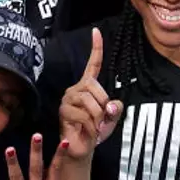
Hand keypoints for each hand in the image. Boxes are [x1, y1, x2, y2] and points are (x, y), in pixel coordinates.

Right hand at [59, 28, 122, 159]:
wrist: (83, 148)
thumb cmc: (96, 130)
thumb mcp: (112, 117)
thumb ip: (116, 108)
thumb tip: (111, 106)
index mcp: (88, 86)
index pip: (93, 64)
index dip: (96, 48)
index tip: (96, 31)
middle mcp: (76, 88)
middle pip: (95, 88)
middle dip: (104, 106)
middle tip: (102, 120)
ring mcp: (68, 99)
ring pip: (90, 102)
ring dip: (98, 118)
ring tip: (95, 127)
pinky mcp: (63, 111)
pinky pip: (84, 115)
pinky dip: (91, 126)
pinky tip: (88, 131)